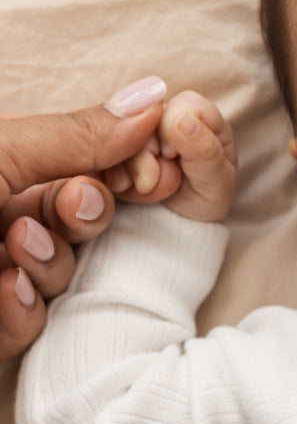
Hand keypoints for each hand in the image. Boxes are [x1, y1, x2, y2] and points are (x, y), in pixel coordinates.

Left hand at [0, 78, 170, 359]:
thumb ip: (77, 134)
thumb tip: (155, 97)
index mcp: (2, 161)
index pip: (84, 163)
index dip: (123, 168)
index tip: (148, 173)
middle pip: (82, 221)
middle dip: (88, 215)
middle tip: (78, 203)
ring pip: (62, 279)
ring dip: (49, 265)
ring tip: (13, 249)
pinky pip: (32, 326)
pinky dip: (20, 312)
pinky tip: (0, 291)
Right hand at [104, 90, 237, 224]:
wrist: (183, 220)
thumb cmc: (208, 195)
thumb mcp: (217, 180)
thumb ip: (205, 150)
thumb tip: (184, 121)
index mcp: (200, 115)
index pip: (181, 104)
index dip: (170, 127)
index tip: (170, 155)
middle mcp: (168, 115)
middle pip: (145, 115)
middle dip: (142, 152)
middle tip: (148, 183)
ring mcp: (141, 128)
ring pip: (120, 131)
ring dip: (125, 164)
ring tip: (141, 189)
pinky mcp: (120, 143)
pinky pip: (106, 147)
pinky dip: (113, 170)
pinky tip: (123, 187)